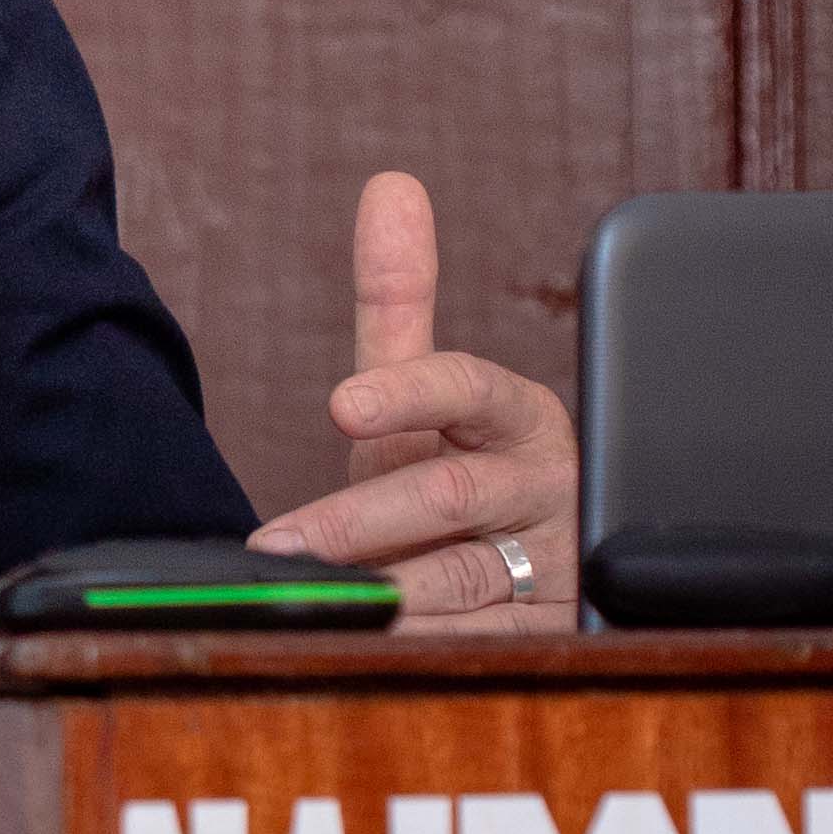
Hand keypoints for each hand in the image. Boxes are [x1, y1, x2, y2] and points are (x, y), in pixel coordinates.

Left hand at [250, 172, 578, 627]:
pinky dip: (413, 645)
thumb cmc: (460, 461)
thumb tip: (391, 188)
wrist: (533, 564)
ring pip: (458, 580)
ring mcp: (550, 565)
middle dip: (360, 519)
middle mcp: (541, 486)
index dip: (408, 393)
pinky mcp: (545, 636)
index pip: (466, 386)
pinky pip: (471, 645)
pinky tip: (358, 645)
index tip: (342, 403)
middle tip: (282, 543)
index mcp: (514, 414)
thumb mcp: (424, 388)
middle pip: (447, 495)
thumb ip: (400, 296)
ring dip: (379, 591)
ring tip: (306, 598)